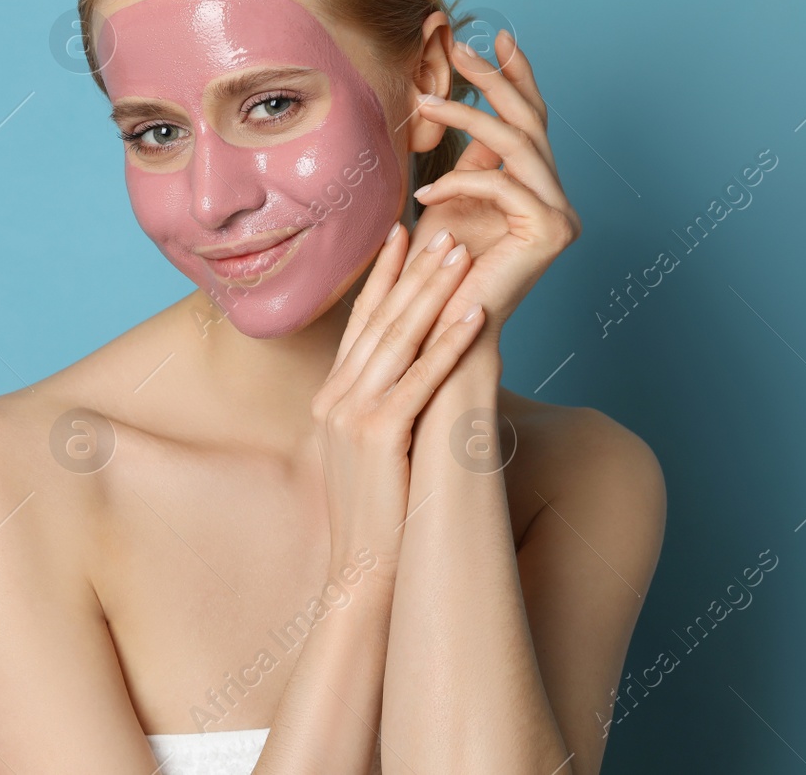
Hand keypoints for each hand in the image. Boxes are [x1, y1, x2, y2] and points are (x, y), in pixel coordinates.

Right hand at [313, 222, 485, 569]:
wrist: (361, 573)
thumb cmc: (375, 518)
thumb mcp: (364, 452)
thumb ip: (377, 409)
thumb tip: (404, 382)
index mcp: (330, 398)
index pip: (359, 323)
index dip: (382, 277)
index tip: (401, 235)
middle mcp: (335, 399)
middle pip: (379, 320)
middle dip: (413, 272)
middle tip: (442, 232)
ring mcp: (352, 415)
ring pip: (398, 338)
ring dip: (433, 292)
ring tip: (460, 255)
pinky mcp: (379, 435)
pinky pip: (421, 378)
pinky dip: (449, 342)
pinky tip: (475, 315)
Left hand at [406, 28, 580, 342]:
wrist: (442, 331)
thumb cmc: (438, 272)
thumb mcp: (451, 200)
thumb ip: (470, 159)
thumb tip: (467, 108)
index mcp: (538, 190)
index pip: (532, 121)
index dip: (517, 75)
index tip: (495, 37)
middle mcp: (557, 200)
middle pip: (530, 122)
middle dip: (495, 77)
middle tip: (459, 45)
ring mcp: (560, 216)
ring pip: (516, 144)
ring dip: (468, 117)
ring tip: (425, 104)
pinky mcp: (550, 233)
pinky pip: (505, 185)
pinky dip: (462, 180)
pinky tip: (427, 192)